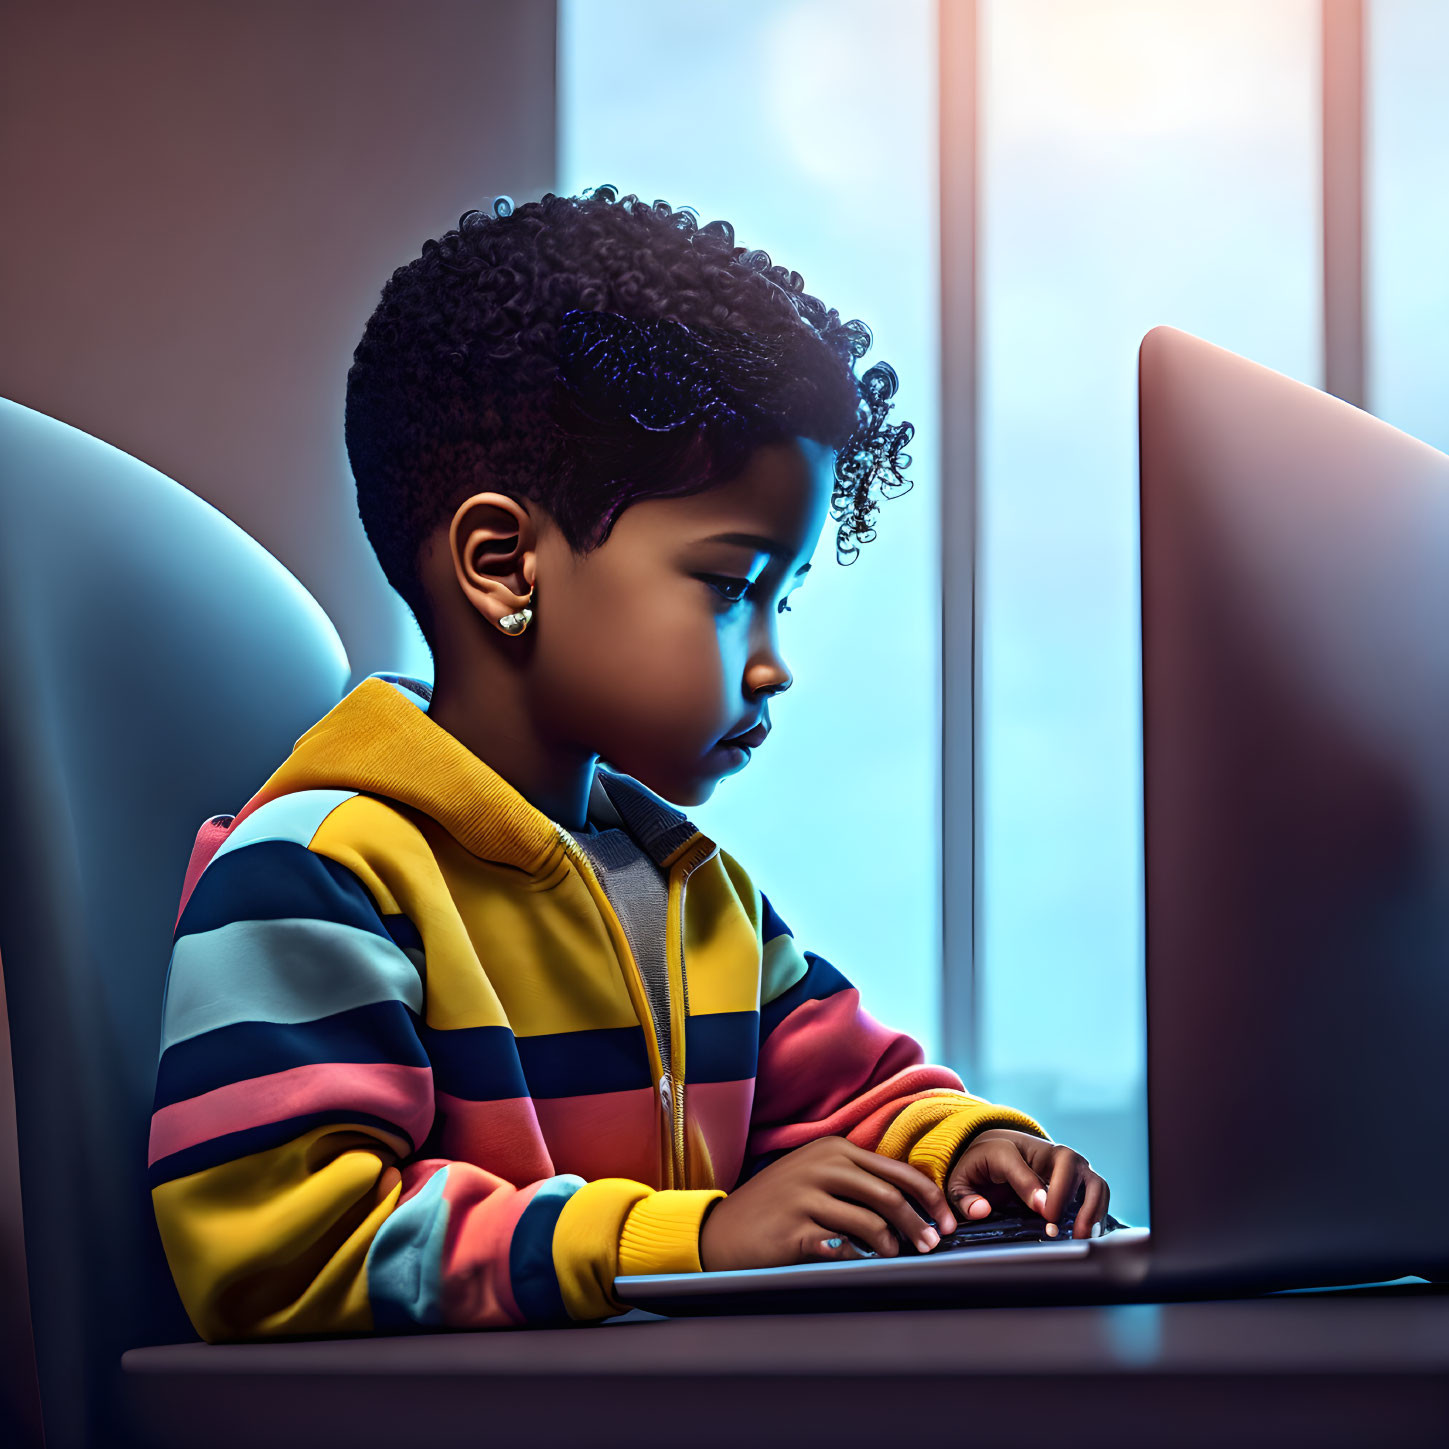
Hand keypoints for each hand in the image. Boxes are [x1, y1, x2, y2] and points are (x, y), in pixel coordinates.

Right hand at [698, 1135, 959, 1270]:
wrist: (721, 1230)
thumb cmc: (776, 1206)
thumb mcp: (814, 1176)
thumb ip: (856, 1181)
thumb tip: (912, 1203)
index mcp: (833, 1149)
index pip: (896, 1169)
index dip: (928, 1196)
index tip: (946, 1219)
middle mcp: (821, 1165)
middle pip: (889, 1194)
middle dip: (920, 1223)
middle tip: (932, 1244)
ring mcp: (806, 1195)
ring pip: (872, 1221)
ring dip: (895, 1245)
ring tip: (898, 1256)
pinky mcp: (795, 1227)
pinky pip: (843, 1246)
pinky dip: (860, 1257)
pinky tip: (862, 1262)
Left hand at [946, 1129, 1109, 1239]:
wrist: (1000, 1148)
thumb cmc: (981, 1166)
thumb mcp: (961, 1180)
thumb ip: (964, 1196)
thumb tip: (981, 1211)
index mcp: (1008, 1149)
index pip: (1019, 1164)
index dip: (1031, 1187)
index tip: (1042, 1212)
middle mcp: (1044, 1152)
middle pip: (1068, 1161)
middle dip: (1065, 1196)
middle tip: (1055, 1227)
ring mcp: (1066, 1166)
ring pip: (1092, 1178)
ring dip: (1092, 1207)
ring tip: (1080, 1235)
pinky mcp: (1080, 1179)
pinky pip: (1099, 1193)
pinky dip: (1099, 1213)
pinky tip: (1087, 1234)